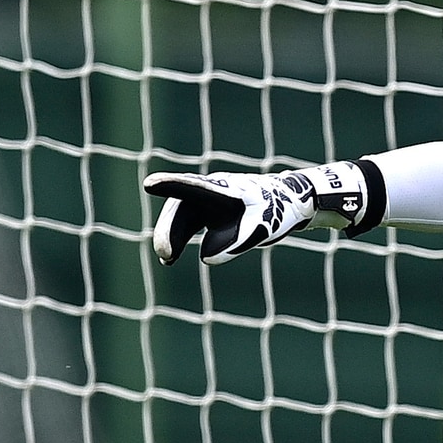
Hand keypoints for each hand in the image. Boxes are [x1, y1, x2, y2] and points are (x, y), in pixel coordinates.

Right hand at [144, 161, 369, 264]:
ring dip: (171, 236)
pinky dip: (178, 237)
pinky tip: (170, 256)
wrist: (292, 201)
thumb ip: (235, 243)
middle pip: (181, 209)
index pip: (193, 188)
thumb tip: (207, 257)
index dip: (172, 186)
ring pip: (181, 217)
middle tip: (166, 255)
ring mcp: (208, 200)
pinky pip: (187, 223)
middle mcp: (210, 190)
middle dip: (169, 231)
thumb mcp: (260, 229)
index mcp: (223, 189)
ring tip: (166, 258)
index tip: (151, 184)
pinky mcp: (209, 210)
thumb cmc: (277, 211)